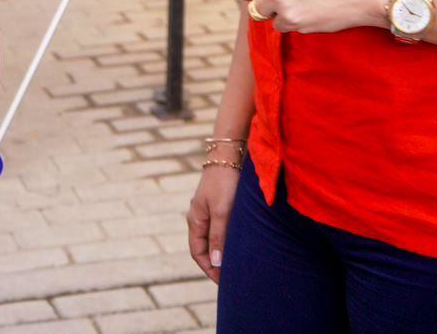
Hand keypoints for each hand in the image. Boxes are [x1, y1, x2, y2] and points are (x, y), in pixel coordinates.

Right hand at [186, 163, 239, 282]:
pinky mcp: (220, 204)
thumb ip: (219, 238)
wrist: (229, 154)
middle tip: (231, 278)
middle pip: (204, 247)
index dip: (208, 269)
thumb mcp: (222, 211)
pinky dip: (227, 240)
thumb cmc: (225, 182)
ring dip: (222, 252)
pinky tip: (240, 243)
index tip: (223, 283)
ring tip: (237, 264)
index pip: (197, 253)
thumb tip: (216, 264)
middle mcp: (200, 216)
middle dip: (215, 264)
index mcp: (195, 219)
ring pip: (213, 238)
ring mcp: (209, 209)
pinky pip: (221, 228)